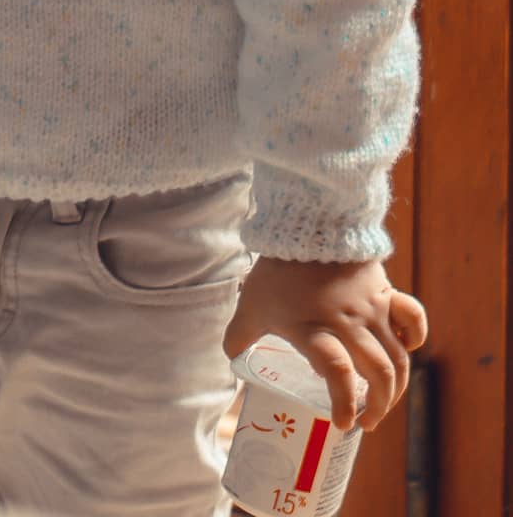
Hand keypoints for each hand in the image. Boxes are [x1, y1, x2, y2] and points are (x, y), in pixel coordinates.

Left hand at [223, 256, 427, 432]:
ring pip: (398, 357)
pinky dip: (415, 337)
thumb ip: (240, 332)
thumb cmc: (277, 268)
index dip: (344, 404)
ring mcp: (371, 308)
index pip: (337, 373)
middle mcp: (348, 322)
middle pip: (378, 373)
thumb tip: (231, 354)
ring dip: (397, 387)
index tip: (342, 424)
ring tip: (384, 401)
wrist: (307, 223)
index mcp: (314, 328)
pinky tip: (406, 350)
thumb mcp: (252, 303)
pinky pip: (412, 317)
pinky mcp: (385, 291)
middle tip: (366, 420)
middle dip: (378, 406)